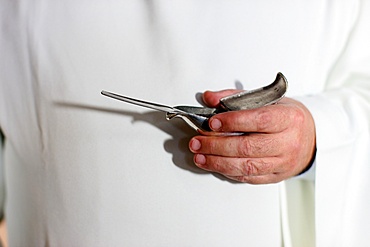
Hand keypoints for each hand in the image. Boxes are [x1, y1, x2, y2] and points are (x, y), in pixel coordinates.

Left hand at [189, 89, 315, 183]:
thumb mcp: (267, 100)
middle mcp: (288, 142)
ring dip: (218, 162)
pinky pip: (250, 178)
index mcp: (288, 118)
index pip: (260, 120)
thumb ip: (236, 97)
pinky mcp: (276, 176)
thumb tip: (210, 97)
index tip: (213, 122)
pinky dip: (229, 172)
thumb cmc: (286, 117)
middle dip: (217, 145)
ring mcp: (283, 162)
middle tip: (197, 142)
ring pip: (247, 166)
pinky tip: (216, 165)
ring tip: (200, 156)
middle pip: (248, 147)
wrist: (311, 137)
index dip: (233, 122)